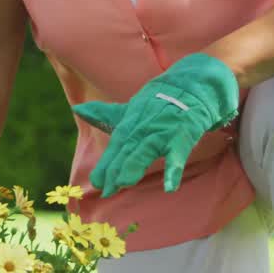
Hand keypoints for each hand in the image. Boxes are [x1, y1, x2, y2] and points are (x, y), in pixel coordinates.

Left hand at [71, 52, 238, 196]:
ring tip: (123, 183)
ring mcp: (164, 129)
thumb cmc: (161, 99)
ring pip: (147, 148)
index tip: (96, 182)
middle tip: (105, 189)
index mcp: (131, 121)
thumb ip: (106, 113)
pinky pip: (178, 153)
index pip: (116, 145)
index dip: (106, 163)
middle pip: (127, 148)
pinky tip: (171, 187)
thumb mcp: (132, 107)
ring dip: (135, 165)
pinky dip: (175, 168)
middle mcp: (144, 125)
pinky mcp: (184, 133)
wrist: (195, 83)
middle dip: (115, 168)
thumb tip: (78, 109)